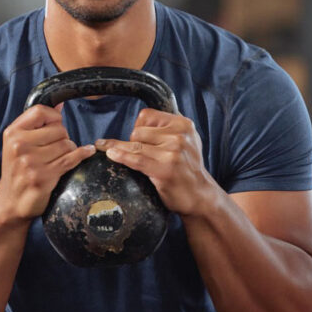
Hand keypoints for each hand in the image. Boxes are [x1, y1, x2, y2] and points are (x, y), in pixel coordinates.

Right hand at [0, 104, 96, 220]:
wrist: (10, 200)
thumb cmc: (17, 169)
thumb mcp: (18, 143)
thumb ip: (37, 123)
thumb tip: (60, 103)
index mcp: (12, 133)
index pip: (40, 111)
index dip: (53, 117)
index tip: (54, 125)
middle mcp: (19, 146)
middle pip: (58, 129)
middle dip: (63, 137)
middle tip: (55, 148)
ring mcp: (31, 162)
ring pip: (67, 144)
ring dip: (69, 150)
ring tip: (59, 157)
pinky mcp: (43, 177)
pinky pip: (71, 159)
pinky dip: (82, 154)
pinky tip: (86, 152)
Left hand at [96, 109, 217, 215]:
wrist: (201, 195)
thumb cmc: (188, 169)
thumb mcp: (185, 141)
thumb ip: (166, 130)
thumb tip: (136, 125)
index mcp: (183, 124)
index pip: (146, 115)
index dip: (138, 127)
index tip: (140, 140)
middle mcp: (179, 136)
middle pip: (137, 131)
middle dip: (133, 142)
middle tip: (142, 156)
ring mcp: (173, 152)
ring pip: (134, 145)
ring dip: (120, 150)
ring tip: (110, 151)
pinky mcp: (165, 169)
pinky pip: (136, 159)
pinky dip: (121, 156)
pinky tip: (110, 154)